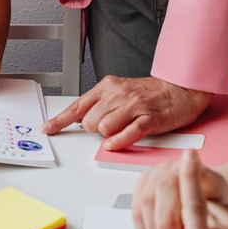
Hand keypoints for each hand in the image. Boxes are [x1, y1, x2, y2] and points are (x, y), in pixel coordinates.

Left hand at [41, 76, 211, 149]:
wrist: (180, 88)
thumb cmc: (150, 93)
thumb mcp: (121, 91)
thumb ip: (102, 104)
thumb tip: (83, 121)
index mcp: (108, 86)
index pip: (78, 105)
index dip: (60, 120)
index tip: (47, 129)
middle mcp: (118, 94)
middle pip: (90, 122)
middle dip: (95, 130)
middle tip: (112, 125)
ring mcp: (133, 106)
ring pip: (104, 128)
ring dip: (109, 136)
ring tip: (123, 128)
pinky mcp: (149, 118)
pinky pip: (127, 133)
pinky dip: (118, 141)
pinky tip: (116, 142)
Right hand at [133, 154, 227, 228]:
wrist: (208, 207)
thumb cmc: (218, 211)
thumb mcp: (223, 212)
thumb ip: (212, 212)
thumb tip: (204, 220)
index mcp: (195, 168)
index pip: (186, 176)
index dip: (182, 193)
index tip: (181, 198)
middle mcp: (170, 168)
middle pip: (162, 189)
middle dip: (165, 224)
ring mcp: (153, 176)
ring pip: (145, 202)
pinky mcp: (141, 189)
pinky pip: (136, 212)